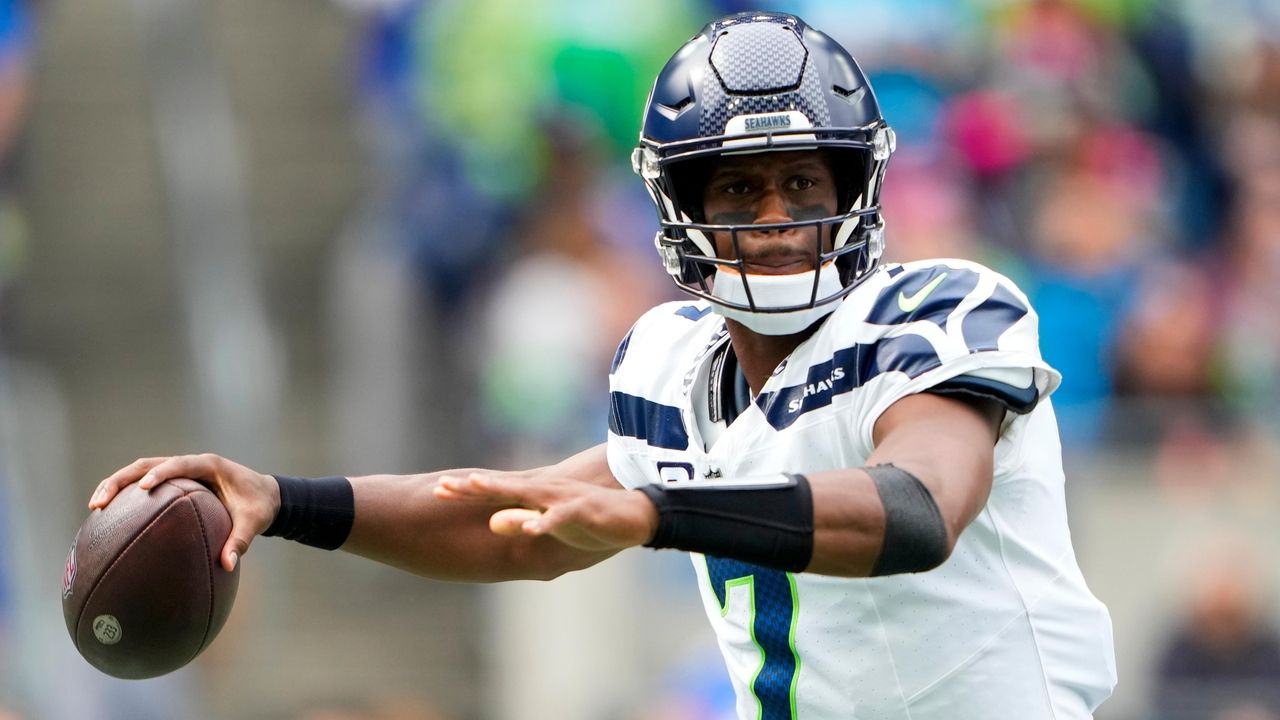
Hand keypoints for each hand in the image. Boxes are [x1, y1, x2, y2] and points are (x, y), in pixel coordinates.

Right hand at [89, 454, 280, 571]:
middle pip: (148, 464)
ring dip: (117, 485)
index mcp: (209, 465)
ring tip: (95, 508)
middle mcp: (191, 464)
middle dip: (121, 480)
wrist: (266, 495)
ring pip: (141, 471)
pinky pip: (146, 485)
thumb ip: (241, 541)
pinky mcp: (175, 483)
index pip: (179, 464)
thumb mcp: (255, 522)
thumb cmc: (260, 506)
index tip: (143, 488)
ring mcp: (181, 472)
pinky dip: (127, 497)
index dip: (160, 473)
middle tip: (100, 502)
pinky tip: (110, 518)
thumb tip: (226, 565)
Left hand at [433, 472, 658, 551]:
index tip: (438, 490)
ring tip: (475, 487)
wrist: (634, 516)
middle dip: (473, 487)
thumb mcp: (550, 526)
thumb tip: (492, 522)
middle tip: (441, 486)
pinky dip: (545, 521)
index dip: (467, 491)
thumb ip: (522, 522)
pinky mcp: (582, 510)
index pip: (495, 492)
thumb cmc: (589, 520)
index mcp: (535, 496)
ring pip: (528, 494)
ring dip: (502, 490)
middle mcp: (544, 492)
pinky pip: (561, 516)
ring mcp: (562, 499)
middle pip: (503, 487)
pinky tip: (529, 528)